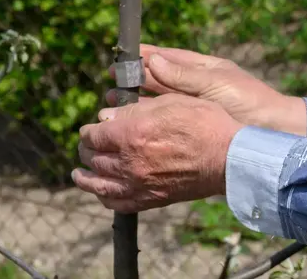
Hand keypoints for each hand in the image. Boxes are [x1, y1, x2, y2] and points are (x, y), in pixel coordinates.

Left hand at [72, 94, 241, 212]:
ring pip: (98, 183)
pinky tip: (100, 191)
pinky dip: (103, 197)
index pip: (94, 134)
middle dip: (86, 149)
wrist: (227, 157)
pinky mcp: (149, 199)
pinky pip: (116, 203)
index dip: (89, 129)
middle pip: (93, 157)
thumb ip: (136, 108)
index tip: (91, 127)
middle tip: (87, 145)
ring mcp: (138, 184)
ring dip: (85, 177)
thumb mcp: (172, 102)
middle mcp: (129, 162)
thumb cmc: (205, 123)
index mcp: (132, 134)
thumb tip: (107, 116)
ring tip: (79, 173)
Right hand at [107, 44, 306, 136]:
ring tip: (112, 104)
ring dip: (135, 103)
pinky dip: (147, 120)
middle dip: (134, 81)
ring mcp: (194, 107)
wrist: (272, 131)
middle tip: (110, 83)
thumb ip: (184, 74)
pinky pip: (165, 120)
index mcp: (204, 69)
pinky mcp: (193, 127)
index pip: (169, 58)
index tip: (123, 56)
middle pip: (159, 80)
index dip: (145, 57)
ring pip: (158, 101)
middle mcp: (196, 87)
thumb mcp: (216, 83)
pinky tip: (130, 123)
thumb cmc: (249, 102)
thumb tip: (153, 60)